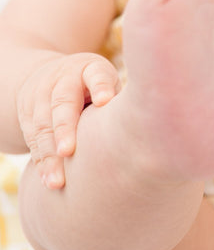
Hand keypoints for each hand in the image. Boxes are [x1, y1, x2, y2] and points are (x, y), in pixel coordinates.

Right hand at [16, 53, 120, 188]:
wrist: (52, 74)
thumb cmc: (98, 87)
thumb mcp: (110, 83)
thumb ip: (121, 103)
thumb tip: (150, 131)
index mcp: (91, 69)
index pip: (96, 75)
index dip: (100, 87)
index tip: (105, 101)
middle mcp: (63, 79)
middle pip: (62, 103)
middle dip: (64, 129)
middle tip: (68, 151)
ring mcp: (41, 95)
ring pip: (42, 125)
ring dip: (48, 155)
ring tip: (56, 180)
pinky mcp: (27, 112)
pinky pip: (31, 138)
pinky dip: (40, 160)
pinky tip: (48, 178)